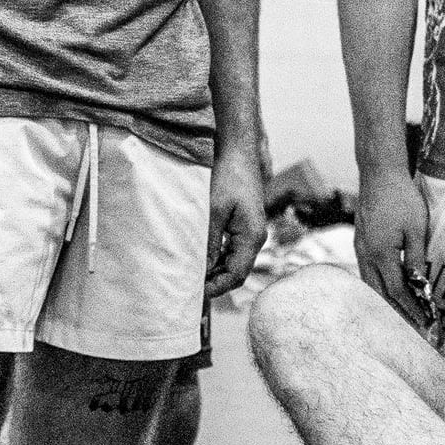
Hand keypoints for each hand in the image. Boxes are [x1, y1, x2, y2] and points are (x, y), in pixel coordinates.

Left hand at [205, 144, 268, 297]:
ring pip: (233, 262)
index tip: (196, 293)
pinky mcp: (242, 225)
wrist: (237, 150)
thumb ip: (209, 242)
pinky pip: (231, 250)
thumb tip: (202, 271)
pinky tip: (199, 258)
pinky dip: (216, 258)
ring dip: (214, 271)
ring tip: (191, 276)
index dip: (216, 288)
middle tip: (189, 289)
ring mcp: (250, 232)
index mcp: (252, 236)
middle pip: (236, 272)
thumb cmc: (228, 175)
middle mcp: (255, 237)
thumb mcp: (213, 211)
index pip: (237, 275)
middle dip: (215, 283)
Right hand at [353, 166, 433, 319]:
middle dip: (395, 313)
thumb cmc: (401, 197)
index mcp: (381, 253)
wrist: (379, 173)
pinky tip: (386, 290)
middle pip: (378, 294)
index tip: (423, 322)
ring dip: (384, 301)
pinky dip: (377, 286)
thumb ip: (416, 259)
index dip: (410, 309)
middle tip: (411, 327)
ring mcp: (360, 248)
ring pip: (369, 284)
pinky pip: (366, 272)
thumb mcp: (416, 229)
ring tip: (400, 315)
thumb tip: (419, 284)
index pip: (396, 291)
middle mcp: (366, 254)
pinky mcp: (360, 242)